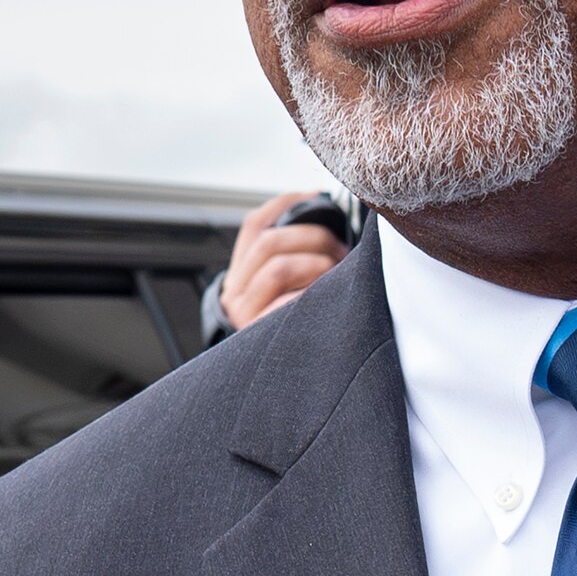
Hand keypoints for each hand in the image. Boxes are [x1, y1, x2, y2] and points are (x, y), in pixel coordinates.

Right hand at [220, 190, 351, 330]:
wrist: (268, 379)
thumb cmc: (287, 326)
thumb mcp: (280, 291)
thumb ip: (293, 259)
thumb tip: (328, 221)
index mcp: (241, 272)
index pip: (255, 224)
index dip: (285, 203)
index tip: (318, 196)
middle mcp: (235, 290)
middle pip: (270, 242)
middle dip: (312, 238)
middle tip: (341, 250)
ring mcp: (244, 312)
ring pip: (278, 268)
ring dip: (315, 264)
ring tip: (336, 275)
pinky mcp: (258, 333)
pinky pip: (286, 304)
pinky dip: (310, 296)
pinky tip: (328, 298)